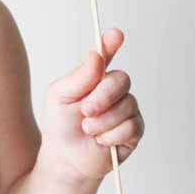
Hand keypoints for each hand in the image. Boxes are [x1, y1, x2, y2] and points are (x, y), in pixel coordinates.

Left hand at [38, 28, 143, 183]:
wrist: (66, 159)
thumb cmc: (60, 126)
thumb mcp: (59, 97)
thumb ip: (79, 76)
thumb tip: (96, 55)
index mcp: (93, 76)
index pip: (106, 54)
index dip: (112, 43)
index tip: (116, 34)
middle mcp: (112, 88)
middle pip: (121, 79)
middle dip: (102, 97)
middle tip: (85, 111)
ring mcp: (126, 107)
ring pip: (126, 105)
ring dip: (103, 121)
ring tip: (88, 130)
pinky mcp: (135, 128)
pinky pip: (131, 126)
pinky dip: (111, 136)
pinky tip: (102, 141)